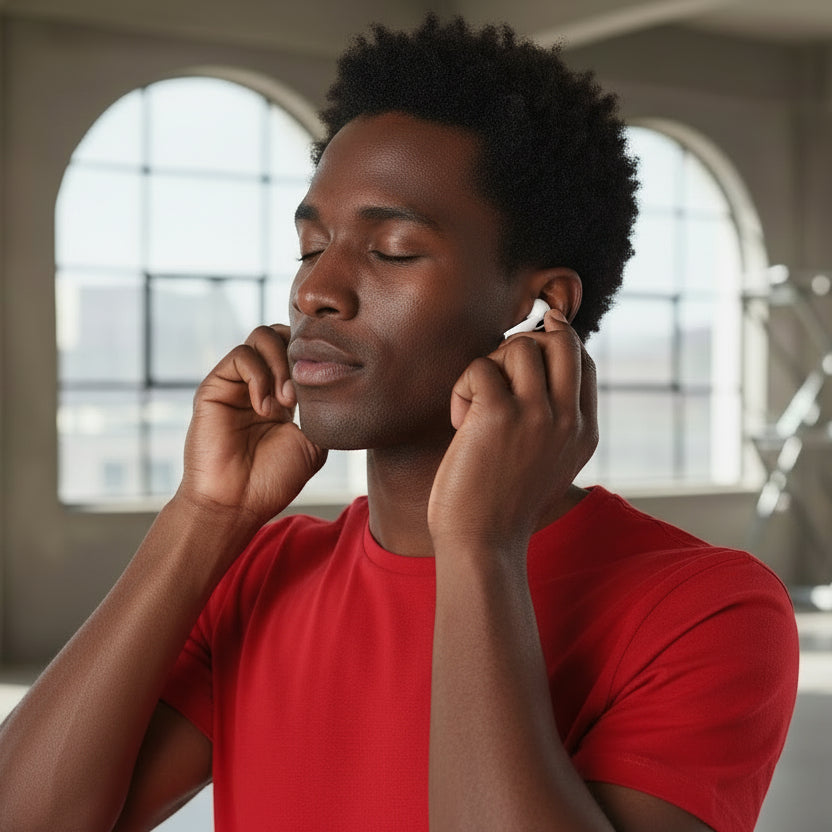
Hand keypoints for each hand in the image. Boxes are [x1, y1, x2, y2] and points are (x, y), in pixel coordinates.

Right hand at [177, 325, 326, 525]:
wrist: (236, 503)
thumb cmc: (274, 479)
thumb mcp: (314, 443)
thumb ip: (322, 409)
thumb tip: (338, 381)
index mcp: (281, 394)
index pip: (298, 350)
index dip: (315, 356)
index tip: (326, 384)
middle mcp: (258, 382)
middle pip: (281, 333)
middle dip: (298, 354)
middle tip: (303, 395)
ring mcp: (236, 383)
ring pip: (262, 336)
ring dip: (281, 363)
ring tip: (286, 402)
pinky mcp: (214, 387)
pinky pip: (240, 356)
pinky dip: (260, 375)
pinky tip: (265, 407)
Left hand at [427, 310, 597, 556]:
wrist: (482, 544)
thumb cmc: (503, 501)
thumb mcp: (549, 460)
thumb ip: (557, 418)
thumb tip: (540, 359)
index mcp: (585, 430)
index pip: (582, 358)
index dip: (551, 346)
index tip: (520, 361)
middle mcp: (568, 419)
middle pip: (561, 339)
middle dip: (524, 344)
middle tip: (498, 376)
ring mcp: (537, 414)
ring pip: (519, 346)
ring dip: (489, 366)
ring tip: (476, 405)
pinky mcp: (498, 414)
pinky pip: (481, 367)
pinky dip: (462, 388)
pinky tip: (459, 422)